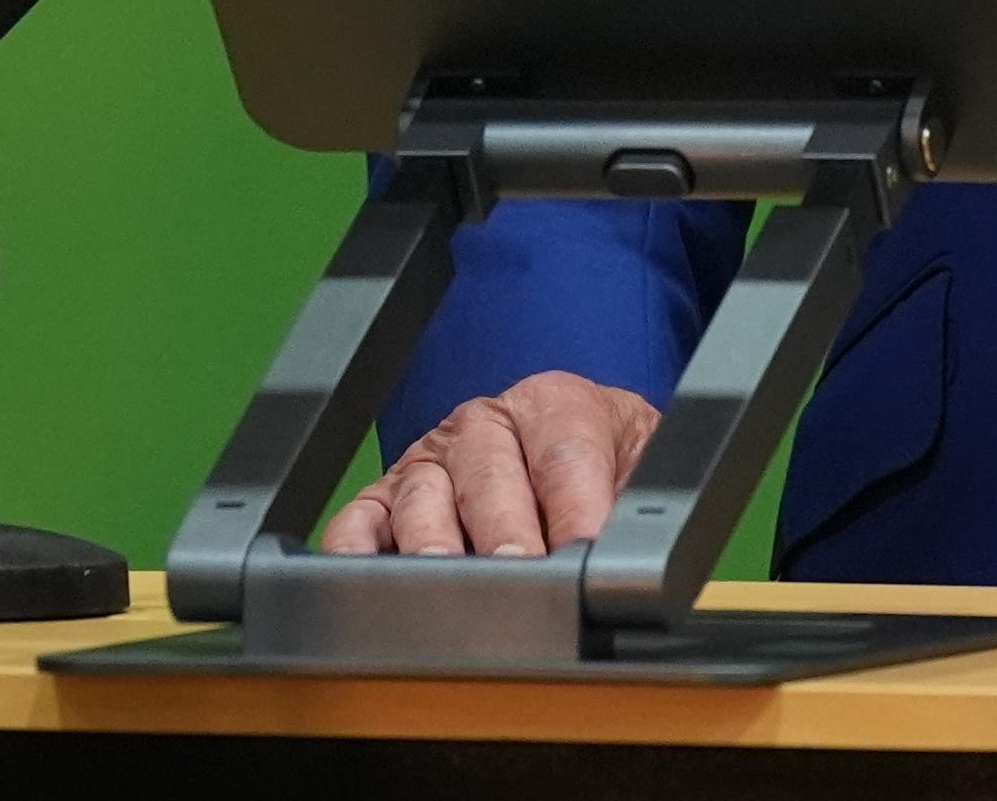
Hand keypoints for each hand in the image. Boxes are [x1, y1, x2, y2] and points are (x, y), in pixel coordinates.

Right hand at [315, 372, 664, 558]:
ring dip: (435, 549)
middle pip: (488, 475)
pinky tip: (367, 584)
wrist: (578, 447)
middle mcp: (484, 426)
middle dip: (505, 532)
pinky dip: (354, 554)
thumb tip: (633, 556)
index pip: (564, 453)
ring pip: (422, 498)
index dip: (576, 507)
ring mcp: (429, 463)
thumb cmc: (607, 463)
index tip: (585, 553)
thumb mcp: (641, 469)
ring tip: (452, 593)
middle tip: (521, 576)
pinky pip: (358, 523)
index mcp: (552, 404)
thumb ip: (635, 505)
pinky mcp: (384, 502)